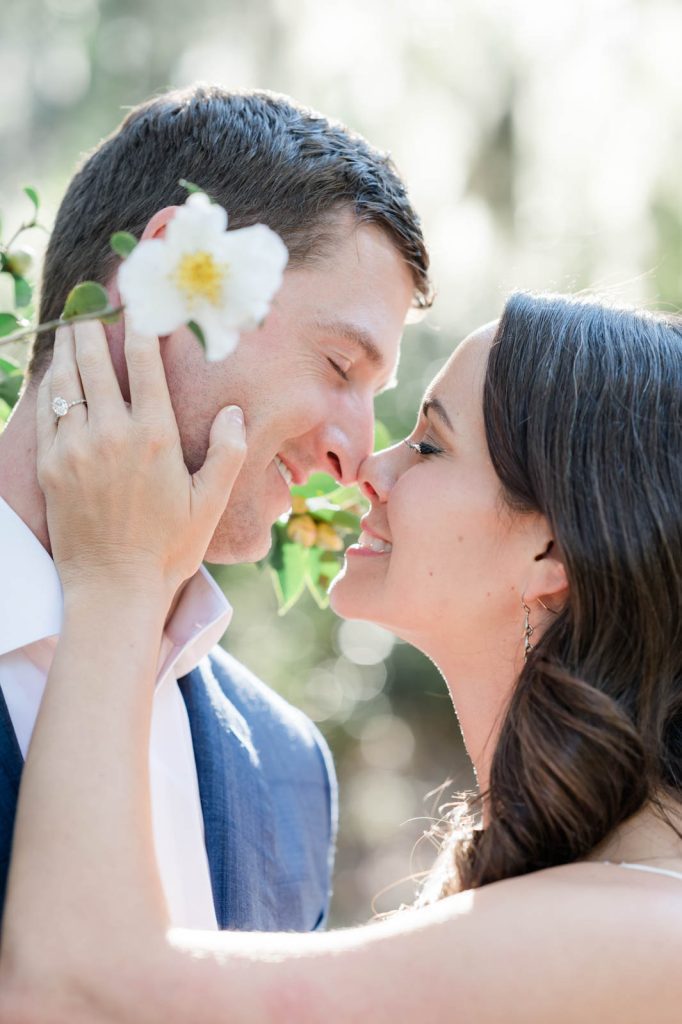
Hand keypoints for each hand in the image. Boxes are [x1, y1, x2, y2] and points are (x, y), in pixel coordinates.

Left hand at [36, 317, 245, 604]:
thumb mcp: (211, 502)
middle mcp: (111, 433)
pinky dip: (50, 385)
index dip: (141, 327)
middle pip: (96, 361)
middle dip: (94, 326)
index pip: (144, 363)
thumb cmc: (169, 548)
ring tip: (71, 325)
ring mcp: (74, 448)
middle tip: (92, 304)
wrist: (113, 587)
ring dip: (68, 347)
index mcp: (154, 436)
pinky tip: (55, 373)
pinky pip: (46, 411)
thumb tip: (234, 411)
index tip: (141, 304)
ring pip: (67, 380)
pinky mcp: (50, 465)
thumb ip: (228, 452)